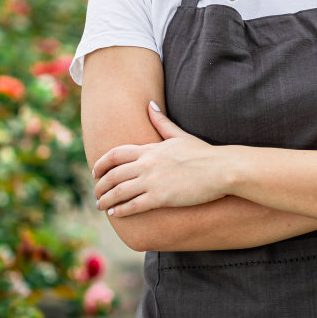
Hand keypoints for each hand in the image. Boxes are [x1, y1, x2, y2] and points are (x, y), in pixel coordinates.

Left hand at [92, 102, 228, 216]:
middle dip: (100, 185)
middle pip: (113, 174)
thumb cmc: (203, 153)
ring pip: (119, 191)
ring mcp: (153, 181)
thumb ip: (161, 121)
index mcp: (150, 149)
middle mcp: (147, 164)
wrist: (220, 169)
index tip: (95, 172)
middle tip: (96, 193)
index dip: (101, 163)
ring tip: (100, 206)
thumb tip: (150, 104)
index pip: (116, 154)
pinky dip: (121, 210)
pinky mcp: (161, 197)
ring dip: (106, 199)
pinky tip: (115, 213)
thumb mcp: (179, 135)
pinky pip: (134, 205)